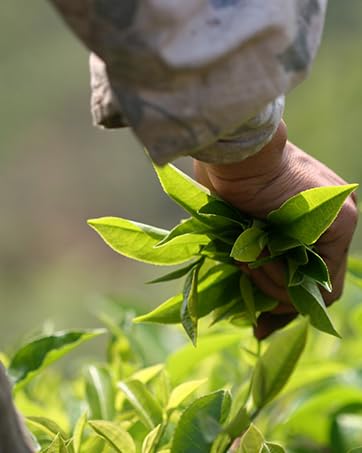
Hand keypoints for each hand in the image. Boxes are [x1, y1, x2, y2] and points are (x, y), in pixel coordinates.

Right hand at [194, 122, 357, 338]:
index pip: (307, 275)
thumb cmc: (228, 181)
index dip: (283, 306)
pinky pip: (313, 280)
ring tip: (244, 262)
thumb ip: (252, 255)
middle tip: (256, 322)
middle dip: (280, 308)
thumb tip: (247, 285)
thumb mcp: (237, 228)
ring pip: (312, 288)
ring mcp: (339, 221)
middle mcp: (330, 222)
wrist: (235, 153)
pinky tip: (255, 259)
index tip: (261, 326)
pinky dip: (278, 280)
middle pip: (313, 287)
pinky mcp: (340, 222)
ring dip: (271, 286)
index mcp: (308, 221)